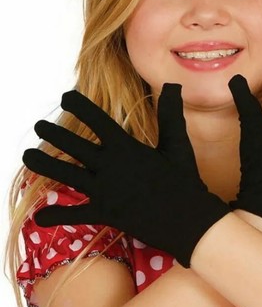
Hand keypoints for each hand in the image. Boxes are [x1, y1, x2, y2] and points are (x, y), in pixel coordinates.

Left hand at [22, 85, 229, 267]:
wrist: (189, 221)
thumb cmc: (185, 181)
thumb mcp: (178, 145)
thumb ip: (170, 114)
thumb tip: (173, 85)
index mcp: (126, 147)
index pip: (96, 119)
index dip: (78, 105)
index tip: (65, 96)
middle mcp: (110, 165)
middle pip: (72, 145)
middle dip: (53, 133)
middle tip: (39, 125)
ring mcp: (105, 190)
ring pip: (65, 174)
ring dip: (43, 164)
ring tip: (26, 156)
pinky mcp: (105, 213)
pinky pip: (75, 214)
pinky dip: (56, 216)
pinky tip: (39, 216)